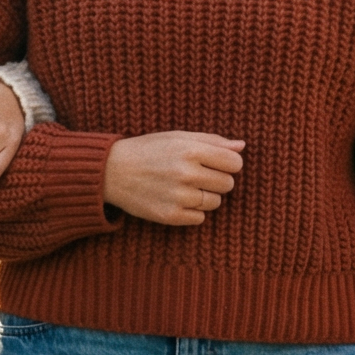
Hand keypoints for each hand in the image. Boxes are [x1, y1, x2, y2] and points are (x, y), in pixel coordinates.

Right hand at [101, 133, 244, 224]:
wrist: (112, 172)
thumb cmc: (149, 149)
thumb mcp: (178, 137)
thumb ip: (212, 141)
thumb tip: (241, 146)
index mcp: (190, 150)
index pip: (235, 163)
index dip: (229, 164)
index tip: (216, 163)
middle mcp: (186, 174)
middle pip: (228, 184)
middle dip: (217, 180)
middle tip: (197, 175)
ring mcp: (178, 197)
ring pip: (215, 203)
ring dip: (205, 196)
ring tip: (185, 187)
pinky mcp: (170, 216)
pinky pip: (200, 218)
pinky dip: (192, 211)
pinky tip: (177, 199)